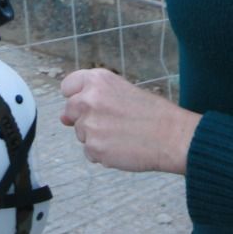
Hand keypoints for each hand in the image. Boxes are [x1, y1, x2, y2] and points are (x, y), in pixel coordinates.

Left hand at [59, 68, 200, 174]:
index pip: (67, 86)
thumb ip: (90, 99)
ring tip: (121, 135)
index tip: (90, 104)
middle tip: (111, 122)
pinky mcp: (94, 148)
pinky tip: (121, 147)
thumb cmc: (151, 113)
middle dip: (85, 119)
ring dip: (95, 137)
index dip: (77, 97)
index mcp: (97, 80)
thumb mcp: (121, 91)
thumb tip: (63, 118)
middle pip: (70, 112)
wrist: (170, 136)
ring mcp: (89, 124)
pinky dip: (102, 153)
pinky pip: (90, 153)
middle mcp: (88, 99)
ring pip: (81, 134)